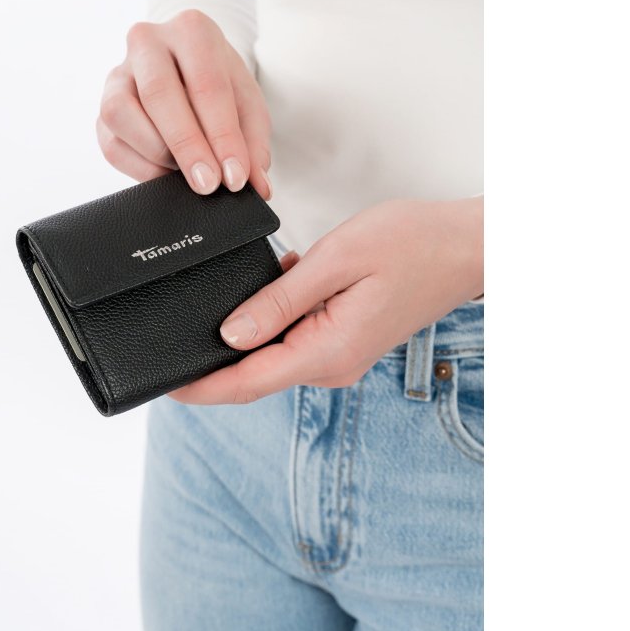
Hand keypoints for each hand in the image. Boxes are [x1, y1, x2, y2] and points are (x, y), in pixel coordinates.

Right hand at [96, 9, 272, 198]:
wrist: (187, 70)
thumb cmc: (219, 84)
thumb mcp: (247, 104)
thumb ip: (253, 143)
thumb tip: (257, 185)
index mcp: (192, 30)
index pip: (207, 85)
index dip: (222, 136)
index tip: (234, 175)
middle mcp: (148, 42)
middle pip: (159, 93)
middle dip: (187, 146)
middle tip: (208, 184)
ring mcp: (118, 73)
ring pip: (120, 113)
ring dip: (156, 152)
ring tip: (185, 172)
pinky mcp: (103, 106)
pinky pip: (111, 142)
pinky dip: (140, 167)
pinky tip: (165, 175)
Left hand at [170, 197, 484, 404]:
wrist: (466, 246)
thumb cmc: (413, 244)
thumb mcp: (335, 262)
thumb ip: (279, 301)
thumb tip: (230, 335)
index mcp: (326, 351)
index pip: (247, 382)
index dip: (200, 386)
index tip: (162, 382)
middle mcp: (330, 364)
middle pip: (253, 374)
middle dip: (211, 362)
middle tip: (169, 336)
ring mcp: (338, 355)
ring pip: (271, 356)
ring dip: (240, 338)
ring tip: (206, 311)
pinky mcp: (342, 340)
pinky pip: (292, 339)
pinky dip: (270, 320)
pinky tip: (265, 288)